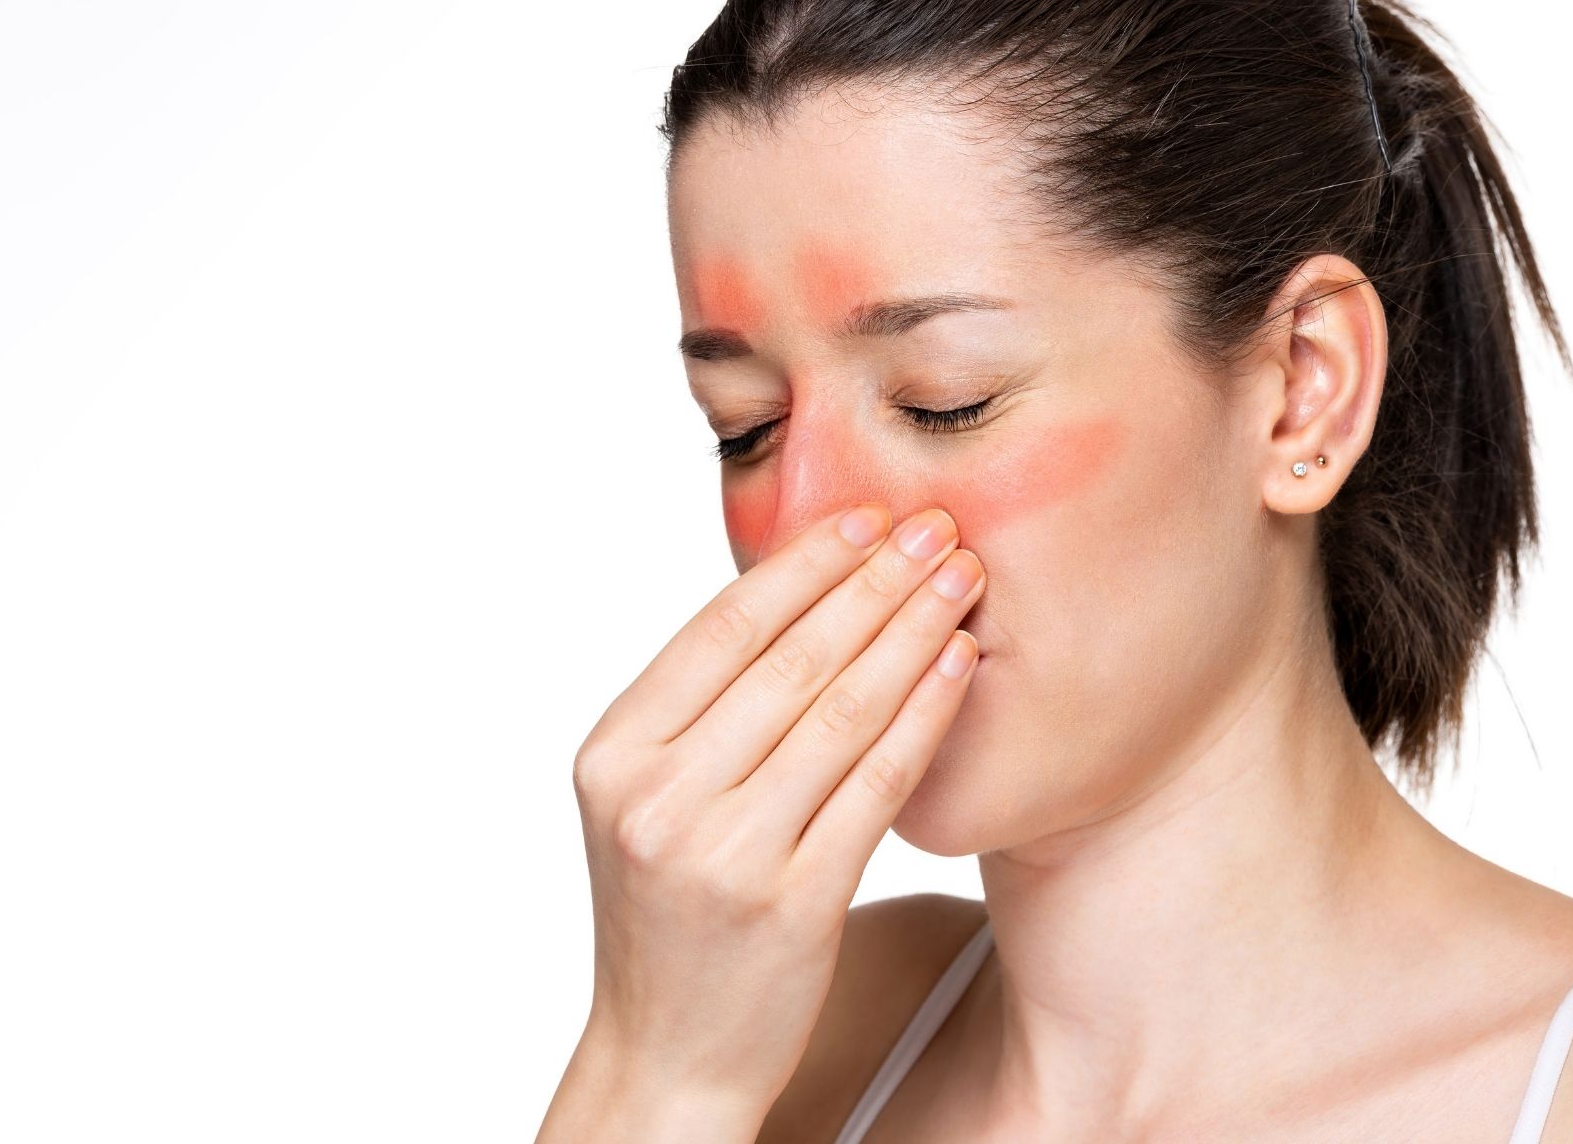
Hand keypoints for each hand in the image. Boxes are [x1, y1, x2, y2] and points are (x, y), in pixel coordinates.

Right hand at [563, 502, 983, 1122]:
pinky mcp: (792, 902)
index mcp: (614, 756)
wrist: (666, 1055)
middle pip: (788, 660)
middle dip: (873, 581)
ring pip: (840, 711)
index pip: (720, 630)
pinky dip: (924, 715)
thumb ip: (698, 712)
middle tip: (935, 526)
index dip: (802, 564)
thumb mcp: (647, 801)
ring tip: (959, 580)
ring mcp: (723, 853)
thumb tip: (797, 591)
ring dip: (910, 631)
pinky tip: (958, 666)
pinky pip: (875, 784)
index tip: (866, 516)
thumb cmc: (670, 916)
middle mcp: (658, 799)